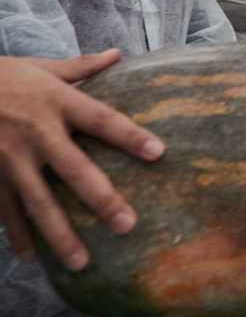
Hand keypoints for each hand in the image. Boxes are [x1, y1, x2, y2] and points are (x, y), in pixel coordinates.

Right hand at [0, 50, 164, 270]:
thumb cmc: (2, 76)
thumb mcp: (41, 67)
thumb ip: (81, 67)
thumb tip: (118, 54)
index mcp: (56, 101)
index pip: (102, 119)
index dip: (130, 136)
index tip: (159, 154)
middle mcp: (36, 131)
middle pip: (74, 168)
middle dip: (101, 198)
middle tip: (127, 225)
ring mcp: (8, 157)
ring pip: (37, 201)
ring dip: (59, 234)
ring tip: (81, 262)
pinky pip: (5, 209)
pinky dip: (17, 234)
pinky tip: (32, 257)